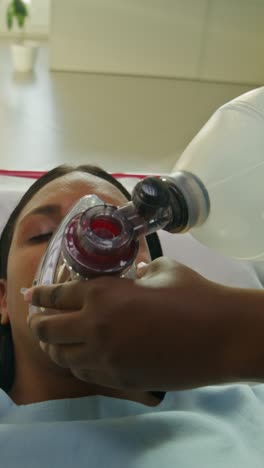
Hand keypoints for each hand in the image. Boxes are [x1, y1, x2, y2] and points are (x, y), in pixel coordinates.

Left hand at [25, 258, 240, 390]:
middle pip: (47, 330)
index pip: (56, 295)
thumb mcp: (161, 271)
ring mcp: (106, 358)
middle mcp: (95, 327)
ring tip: (56, 341)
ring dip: (55, 347)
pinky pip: (85, 373)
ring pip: (62, 357)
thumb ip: (139, 272)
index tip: (31, 295)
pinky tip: (82, 357)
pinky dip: (77, 363)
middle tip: (40, 319)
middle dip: (38, 324)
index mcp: (102, 294)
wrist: (220, 334)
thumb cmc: (193, 294)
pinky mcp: (120, 379)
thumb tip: (135, 275)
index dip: (40, 295)